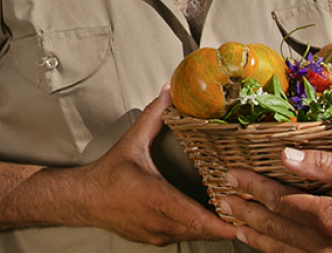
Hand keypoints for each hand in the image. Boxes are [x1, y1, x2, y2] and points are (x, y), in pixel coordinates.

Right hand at [72, 85, 238, 245]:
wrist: (84, 200)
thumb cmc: (108, 175)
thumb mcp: (132, 142)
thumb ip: (154, 116)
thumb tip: (168, 93)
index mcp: (156, 198)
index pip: (195, 218)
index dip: (221, 223)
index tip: (240, 220)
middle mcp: (158, 221)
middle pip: (202, 231)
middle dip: (225, 223)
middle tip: (247, 212)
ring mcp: (157, 234)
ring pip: (193, 235)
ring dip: (211, 227)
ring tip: (231, 214)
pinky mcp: (154, 239)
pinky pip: (182, 236)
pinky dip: (195, 228)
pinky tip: (204, 216)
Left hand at [221, 148, 331, 252]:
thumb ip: (326, 165)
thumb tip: (285, 155)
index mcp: (331, 218)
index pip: (280, 200)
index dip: (252, 187)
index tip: (231, 176)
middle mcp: (326, 246)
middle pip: (275, 227)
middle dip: (246, 211)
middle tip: (223, 198)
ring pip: (282, 250)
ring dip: (255, 237)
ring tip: (234, 224)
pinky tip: (263, 246)